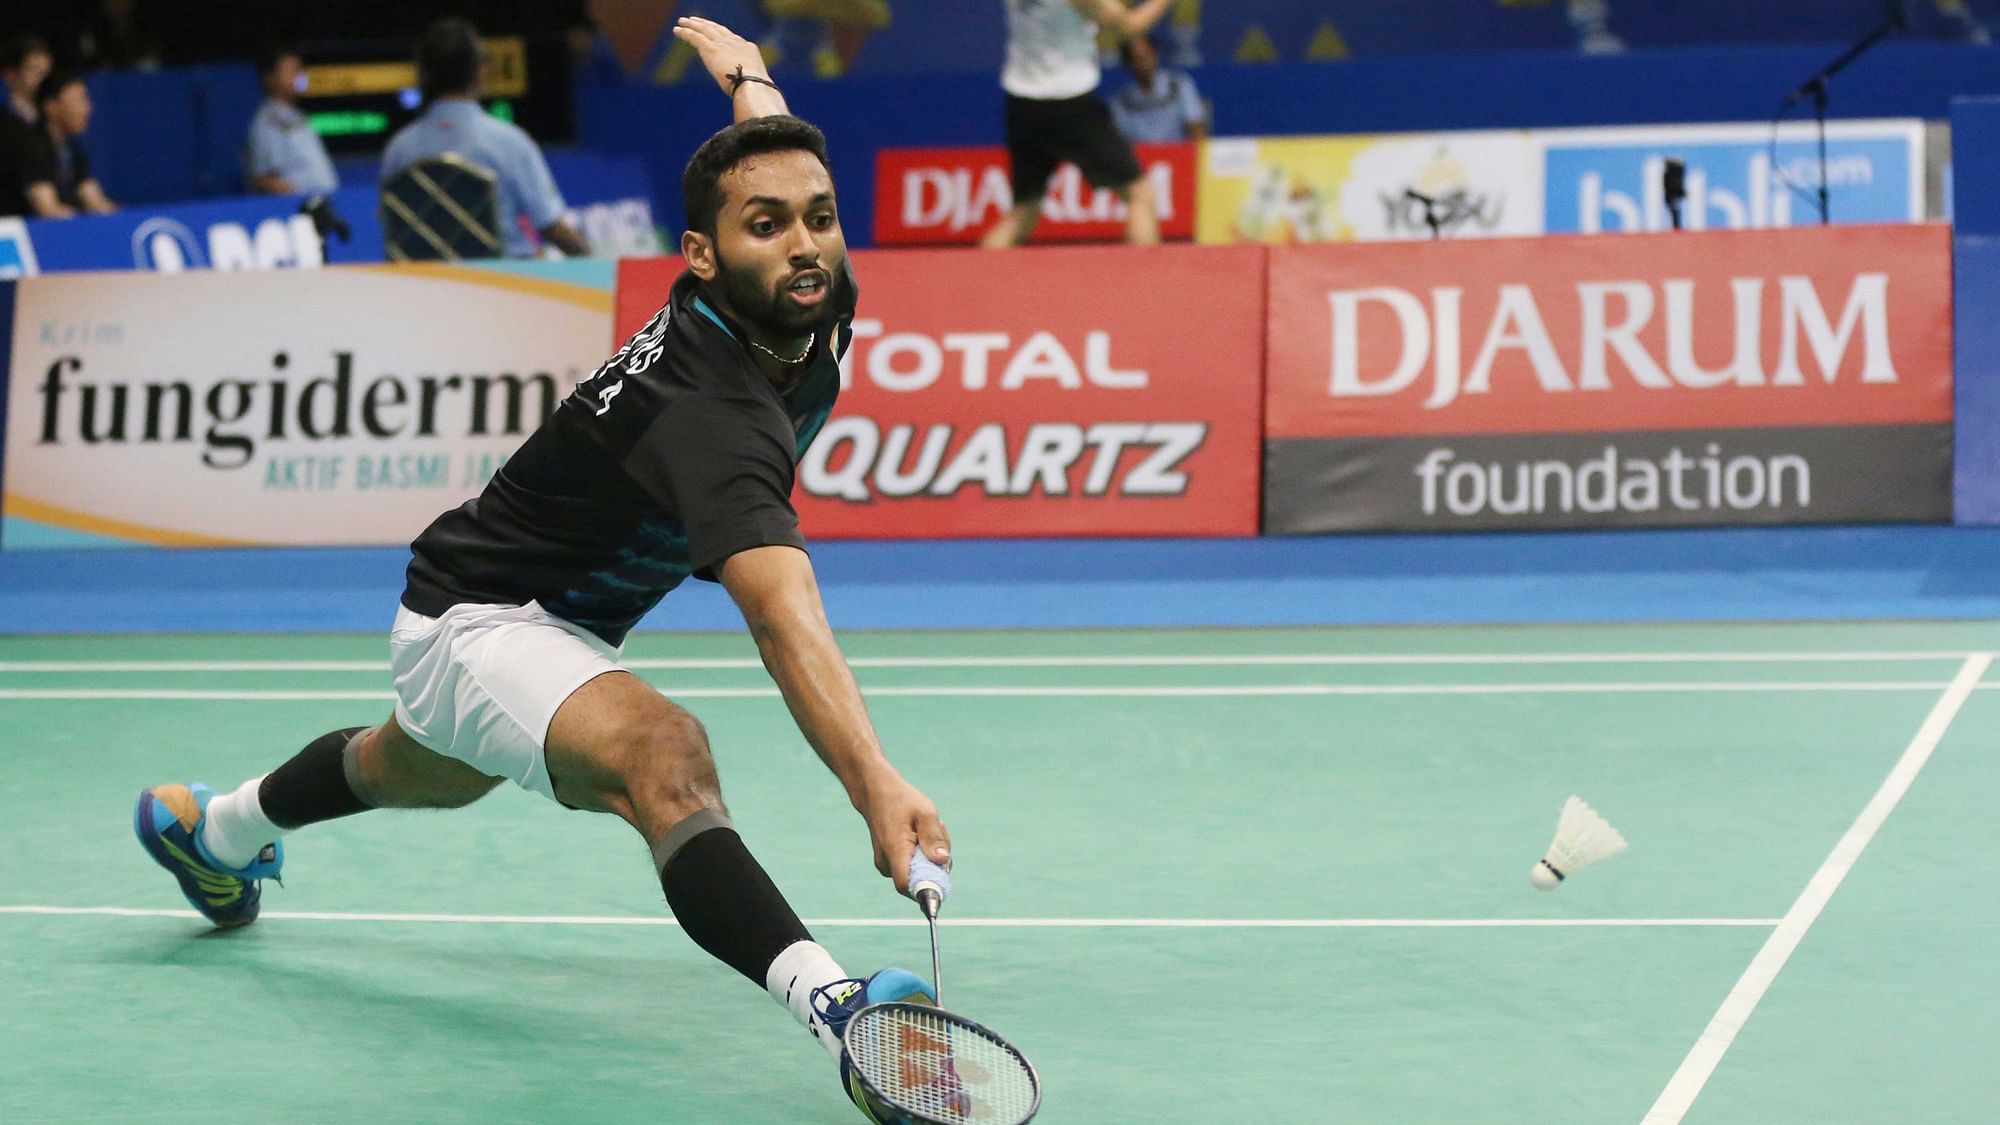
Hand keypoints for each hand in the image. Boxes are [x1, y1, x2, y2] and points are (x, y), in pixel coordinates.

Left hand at [673, 16, 773, 98]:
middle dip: (706, 24)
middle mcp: (735, 42)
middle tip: (696, 21)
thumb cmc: (756, 90)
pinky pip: (694, 36)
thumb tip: (743, 93)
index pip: (732, 38)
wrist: (753, 84)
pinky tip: (676, 31)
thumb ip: (746, 82)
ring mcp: (722, 44)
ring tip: (682, 22)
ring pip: (704, 29)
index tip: (715, 33)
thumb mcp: (754, 83)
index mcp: (748, 49)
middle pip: (717, 29)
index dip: (722, 34)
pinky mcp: (710, 48)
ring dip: (692, 24)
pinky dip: (685, 33)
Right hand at [858, 773, 951, 893]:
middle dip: (936, 862)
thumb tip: (943, 861)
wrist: (875, 792)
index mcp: (895, 851)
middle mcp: (886, 862)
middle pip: (918, 878)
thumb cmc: (901, 800)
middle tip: (940, 831)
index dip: (926, 887)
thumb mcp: (925, 813)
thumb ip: (934, 838)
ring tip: (930, 827)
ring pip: (916, 871)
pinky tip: (922, 833)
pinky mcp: (888, 861)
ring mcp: (885, 863)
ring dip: (930, 855)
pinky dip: (922, 853)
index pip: (907, 885)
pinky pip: (910, 865)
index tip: (942, 872)